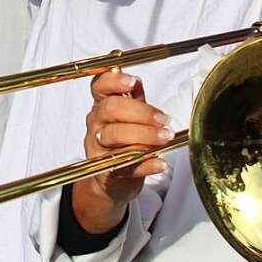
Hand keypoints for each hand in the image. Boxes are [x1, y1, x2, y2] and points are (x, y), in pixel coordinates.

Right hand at [72, 68, 170, 233]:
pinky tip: (160, 162)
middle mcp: (95, 124)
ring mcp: (97, 147)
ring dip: (144, 135)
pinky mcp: (105, 170)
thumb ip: (133, 99)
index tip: (132, 81)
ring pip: (114, 136)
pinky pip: (125, 165)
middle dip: (140, 112)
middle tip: (163, 119)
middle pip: (110, 109)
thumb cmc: (122, 143)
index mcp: (101, 106)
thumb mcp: (128, 118)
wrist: (110, 180)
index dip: (113, 81)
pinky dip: (145, 164)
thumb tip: (137, 81)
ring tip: (166, 137)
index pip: (98, 87)